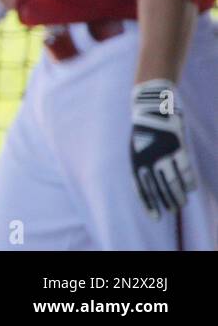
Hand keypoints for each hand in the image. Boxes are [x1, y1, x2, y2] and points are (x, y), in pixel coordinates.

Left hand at [130, 79, 196, 218]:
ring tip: (181, 204)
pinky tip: (190, 189)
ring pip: (173, 181)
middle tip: (173, 211)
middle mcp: (148, 159)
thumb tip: (149, 188)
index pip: (142, 189)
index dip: (149, 204)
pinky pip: (185, 169)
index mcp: (136, 160)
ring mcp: (163, 153)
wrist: (151, 108)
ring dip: (178, 195)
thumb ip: (142, 167)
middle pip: (159, 187)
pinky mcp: (177, 146)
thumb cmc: (144, 131)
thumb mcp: (136, 149)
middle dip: (166, 202)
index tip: (156, 217)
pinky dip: (189, 181)